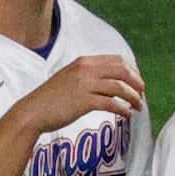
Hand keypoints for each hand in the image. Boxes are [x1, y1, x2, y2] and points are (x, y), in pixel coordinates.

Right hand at [15, 54, 143, 132]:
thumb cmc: (52, 98)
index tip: (137, 83)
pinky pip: (112, 103)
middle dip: (137, 83)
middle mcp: (85, 70)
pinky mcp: (84, 101)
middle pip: (123, 71)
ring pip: (120, 87)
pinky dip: (123, 109)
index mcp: (84, 62)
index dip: (133, 71)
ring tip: (138, 107)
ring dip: (134, 98)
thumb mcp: (71, 78)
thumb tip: (114, 82)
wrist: (32, 111)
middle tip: (142, 94)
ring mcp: (84, 85)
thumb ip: (90, 76)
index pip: (118, 60)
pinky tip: (127, 115)